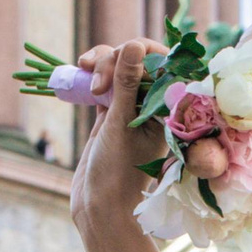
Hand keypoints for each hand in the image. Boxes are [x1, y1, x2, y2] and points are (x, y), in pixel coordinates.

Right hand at [66, 41, 162, 244]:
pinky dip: (93, 75)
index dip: (145, 51)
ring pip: (120, 67)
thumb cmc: (117, 172)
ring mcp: (132, 107)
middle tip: (98, 82)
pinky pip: (105, 81)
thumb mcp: (120, 124)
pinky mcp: (111, 112)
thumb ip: (126, 84)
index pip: (166, 63)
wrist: (100, 205)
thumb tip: (133, 45)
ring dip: (102, 62)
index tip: (123, 55)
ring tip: (84, 73)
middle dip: (115, 59)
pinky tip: (81, 74)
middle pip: (139, 60)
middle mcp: (154, 105)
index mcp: (170, 108)